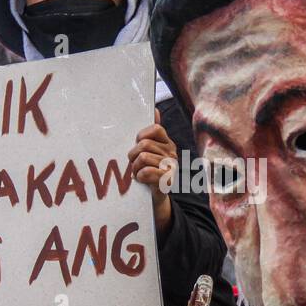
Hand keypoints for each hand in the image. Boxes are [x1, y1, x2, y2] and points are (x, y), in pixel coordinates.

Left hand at [128, 109, 176, 237]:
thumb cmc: (148, 171)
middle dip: (133, 156)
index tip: (138, 146)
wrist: (155, 197)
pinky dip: (139, 177)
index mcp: (167, 142)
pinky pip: (146, 172)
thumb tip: (155, 108)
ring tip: (138, 173)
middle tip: (135, 165)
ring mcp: (171, 166)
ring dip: (135, 168)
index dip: (142, 136)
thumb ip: (151, 132)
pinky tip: (142, 180)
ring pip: (143, 158)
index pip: (155, 129)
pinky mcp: (166, 181)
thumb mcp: (149, 150)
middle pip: (144, 144)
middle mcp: (172, 152)